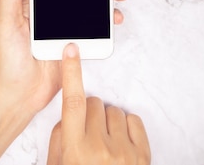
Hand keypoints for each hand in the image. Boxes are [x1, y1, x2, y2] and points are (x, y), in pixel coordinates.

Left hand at [0, 0, 129, 117]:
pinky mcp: (75, 44)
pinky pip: (95, 28)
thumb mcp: (4, 22)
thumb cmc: (5, 61)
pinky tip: (114, 18)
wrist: (17, 96)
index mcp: (32, 2)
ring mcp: (64, 28)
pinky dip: (108, 21)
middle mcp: (50, 12)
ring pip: (90, 5)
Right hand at [46, 44, 150, 164]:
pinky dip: (125, 128)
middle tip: (86, 134)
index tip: (71, 50)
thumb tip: (69, 116)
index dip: (72, 72)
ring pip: (113, 111)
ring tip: (103, 145)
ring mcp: (125, 152)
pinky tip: (118, 145)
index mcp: (76, 150)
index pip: (73, 101)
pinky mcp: (143, 155)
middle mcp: (101, 149)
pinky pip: (133, 121)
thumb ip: (60, 139)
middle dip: (88, 113)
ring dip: (106, 122)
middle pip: (93, 103)